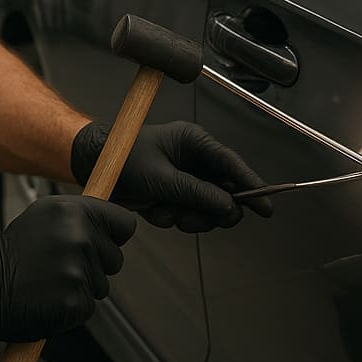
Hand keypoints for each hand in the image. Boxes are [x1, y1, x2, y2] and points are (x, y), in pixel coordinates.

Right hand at [0, 195, 135, 341]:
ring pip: (102, 285)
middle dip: (96, 264)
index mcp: (74, 211)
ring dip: (82, 286)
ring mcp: (78, 271)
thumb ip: (81, 214)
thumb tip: (114, 221)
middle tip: (62, 264)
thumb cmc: (13, 251)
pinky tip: (48, 298)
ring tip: (51, 280)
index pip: (125, 224)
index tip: (104, 240)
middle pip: (116, 257)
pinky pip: (88, 306)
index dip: (115, 234)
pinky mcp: (74, 302)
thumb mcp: (45, 215)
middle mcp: (79, 238)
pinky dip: (72, 307)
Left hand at [71, 121, 273, 231]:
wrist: (94, 168)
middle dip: (210, 209)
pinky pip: (188, 212)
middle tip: (197, 220)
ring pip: (206, 206)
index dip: (252, 185)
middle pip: (223, 190)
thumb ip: (197, 193)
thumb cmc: (125, 160)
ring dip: (188, 216)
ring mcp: (185, 176)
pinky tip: (154, 210)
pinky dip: (173, 217)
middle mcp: (194, 158)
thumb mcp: (162, 178)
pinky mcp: (175, 192)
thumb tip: (229, 206)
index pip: (231, 164)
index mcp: (194, 141)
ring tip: (165, 213)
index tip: (267, 207)